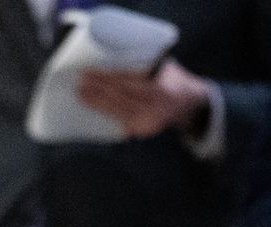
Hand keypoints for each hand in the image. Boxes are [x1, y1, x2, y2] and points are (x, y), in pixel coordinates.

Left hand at [75, 59, 209, 139]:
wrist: (189, 104)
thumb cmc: (173, 79)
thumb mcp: (166, 66)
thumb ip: (147, 62)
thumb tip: (114, 51)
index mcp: (163, 90)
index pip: (130, 83)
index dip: (109, 78)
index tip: (92, 71)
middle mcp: (156, 109)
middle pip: (121, 97)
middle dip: (99, 89)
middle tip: (81, 81)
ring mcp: (149, 123)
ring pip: (118, 111)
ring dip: (97, 103)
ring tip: (81, 93)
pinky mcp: (143, 131)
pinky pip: (120, 121)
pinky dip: (105, 113)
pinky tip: (92, 108)